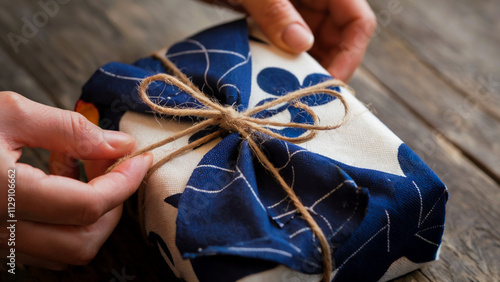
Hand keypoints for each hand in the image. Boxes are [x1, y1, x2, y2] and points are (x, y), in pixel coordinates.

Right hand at [0, 92, 152, 268]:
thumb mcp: (10, 114)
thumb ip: (71, 130)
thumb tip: (121, 145)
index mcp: (1, 195)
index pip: (88, 205)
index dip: (124, 182)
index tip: (140, 158)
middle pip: (84, 239)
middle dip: (113, 204)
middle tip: (113, 165)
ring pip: (69, 250)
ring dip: (93, 213)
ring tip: (80, 168)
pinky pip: (49, 247)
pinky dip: (70, 220)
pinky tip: (59, 182)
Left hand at [209, 0, 375, 81]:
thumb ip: (276, 10)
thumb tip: (301, 43)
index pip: (358, 21)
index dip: (350, 55)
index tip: (328, 82)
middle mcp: (314, 1)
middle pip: (337, 41)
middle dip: (324, 69)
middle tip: (304, 94)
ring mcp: (294, 12)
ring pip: (312, 49)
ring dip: (301, 70)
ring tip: (286, 90)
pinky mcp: (274, 22)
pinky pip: (287, 48)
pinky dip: (281, 63)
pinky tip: (270, 78)